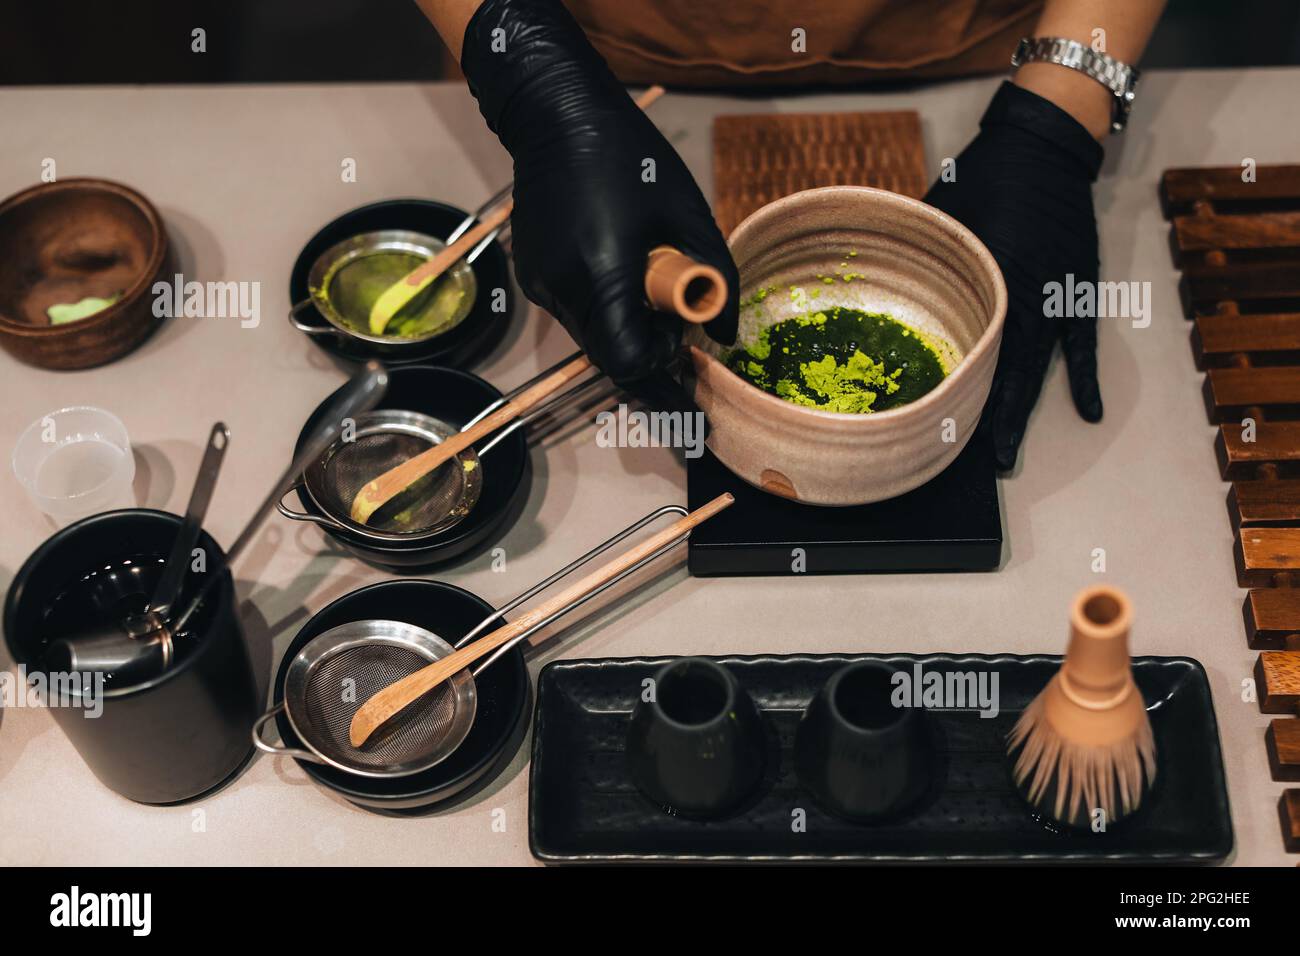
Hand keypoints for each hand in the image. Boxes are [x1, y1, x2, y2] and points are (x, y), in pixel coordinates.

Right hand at [460, 0, 738, 411]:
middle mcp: (562, 290)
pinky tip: (620, 269)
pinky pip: (574, 311)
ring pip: (590, 336)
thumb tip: (724, 333)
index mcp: (602, 276)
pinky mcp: (533, 276)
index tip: (680, 341)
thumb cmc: (632, 159)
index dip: (658, 364)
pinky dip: (603, 306)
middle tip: (674, 323)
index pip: (626, 361)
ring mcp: (542, 285)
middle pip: (607, 354)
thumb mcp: (689, 215)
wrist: (558, 117)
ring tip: (649, 285)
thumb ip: (716, 276)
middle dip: (644, 349)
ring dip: (624, 327)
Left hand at [923, 81, 1104, 470]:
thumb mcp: (936, 218)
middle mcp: (1017, 297)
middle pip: (998, 371)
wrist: (1044, 145)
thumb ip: (917, 258)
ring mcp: (1053, 297)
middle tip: (968, 461)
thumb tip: (874, 281)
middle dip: (983, 419)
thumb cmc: (981, 178)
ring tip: (1007, 453)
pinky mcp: (1078, 290)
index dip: (947, 386)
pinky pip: (1084, 344)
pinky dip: (1085, 379)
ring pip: (1035, 369)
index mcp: (979, 281)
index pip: (960, 346)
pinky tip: (1090, 412)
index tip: (928, 421)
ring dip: (1020, 412)